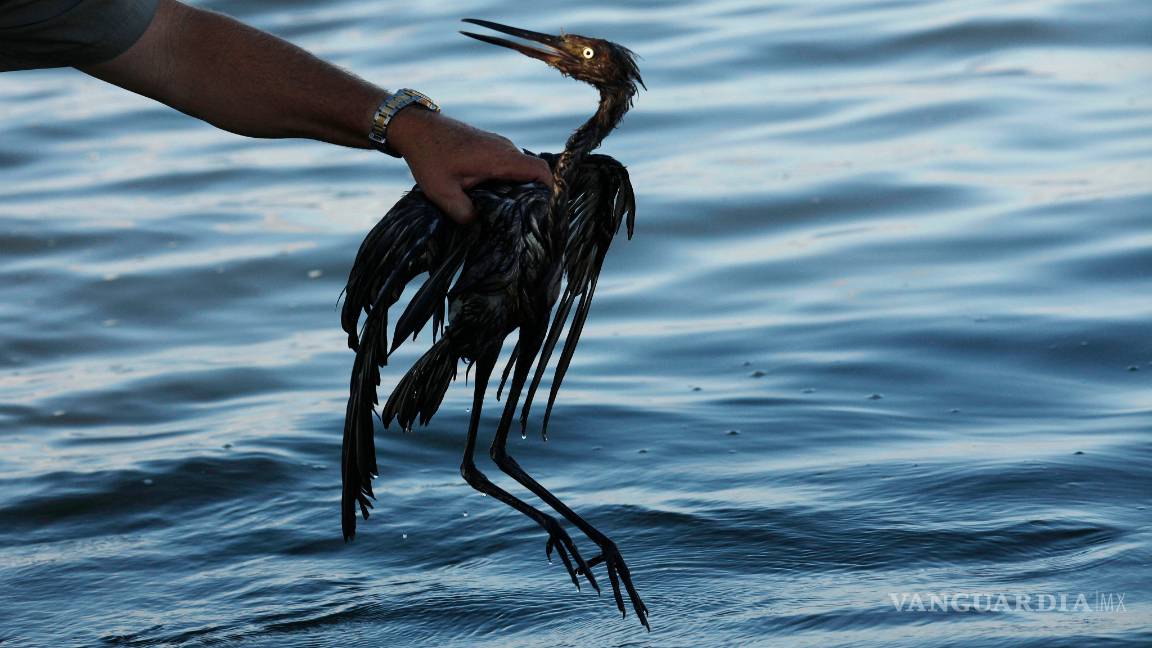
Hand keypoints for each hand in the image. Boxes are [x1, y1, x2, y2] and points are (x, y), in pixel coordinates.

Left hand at [387, 107, 552, 223]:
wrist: (415, 127)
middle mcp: (504, 148)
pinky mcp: (489, 145)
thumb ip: (464, 214)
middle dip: (533, 195)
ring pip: (519, 169)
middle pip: (533, 172)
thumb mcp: (443, 193)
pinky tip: (492, 196)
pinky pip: (507, 164)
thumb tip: (479, 227)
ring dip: (517, 188)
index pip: (539, 170)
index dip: (550, 189)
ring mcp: (498, 144)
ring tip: (508, 211)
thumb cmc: (428, 157)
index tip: (548, 209)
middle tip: (525, 219)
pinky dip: (506, 180)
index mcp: (499, 158)